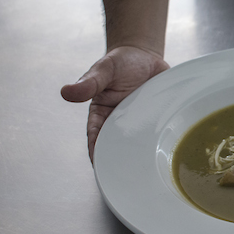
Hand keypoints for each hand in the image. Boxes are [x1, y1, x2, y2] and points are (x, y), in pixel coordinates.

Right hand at [61, 46, 169, 161]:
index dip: (98, 154)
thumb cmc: (120, 62)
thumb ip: (89, 83)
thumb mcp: (104, 70)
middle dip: (121, 162)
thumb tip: (66, 92)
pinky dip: (161, 141)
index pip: (96, 139)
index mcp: (101, 115)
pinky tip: (168, 152)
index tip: (101, 169)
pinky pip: (158, 132)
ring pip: (140, 143)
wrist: (144, 54)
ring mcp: (139, 121)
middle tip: (128, 178)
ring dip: (143, 154)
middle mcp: (119, 122)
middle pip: (119, 147)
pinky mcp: (156, 118)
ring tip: (148, 170)